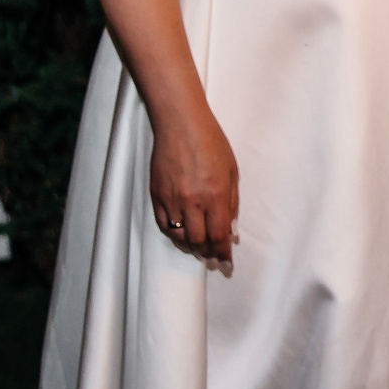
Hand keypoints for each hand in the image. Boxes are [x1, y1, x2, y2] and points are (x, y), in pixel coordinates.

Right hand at [149, 109, 238, 261]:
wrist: (180, 124)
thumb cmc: (211, 142)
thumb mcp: (232, 171)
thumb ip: (232, 203)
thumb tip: (231, 230)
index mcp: (215, 195)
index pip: (218, 236)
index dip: (222, 254)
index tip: (226, 264)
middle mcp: (192, 201)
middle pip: (198, 241)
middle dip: (207, 255)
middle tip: (214, 261)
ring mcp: (171, 200)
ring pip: (179, 237)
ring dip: (191, 247)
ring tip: (199, 250)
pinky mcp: (156, 195)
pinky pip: (164, 225)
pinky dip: (174, 235)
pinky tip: (182, 236)